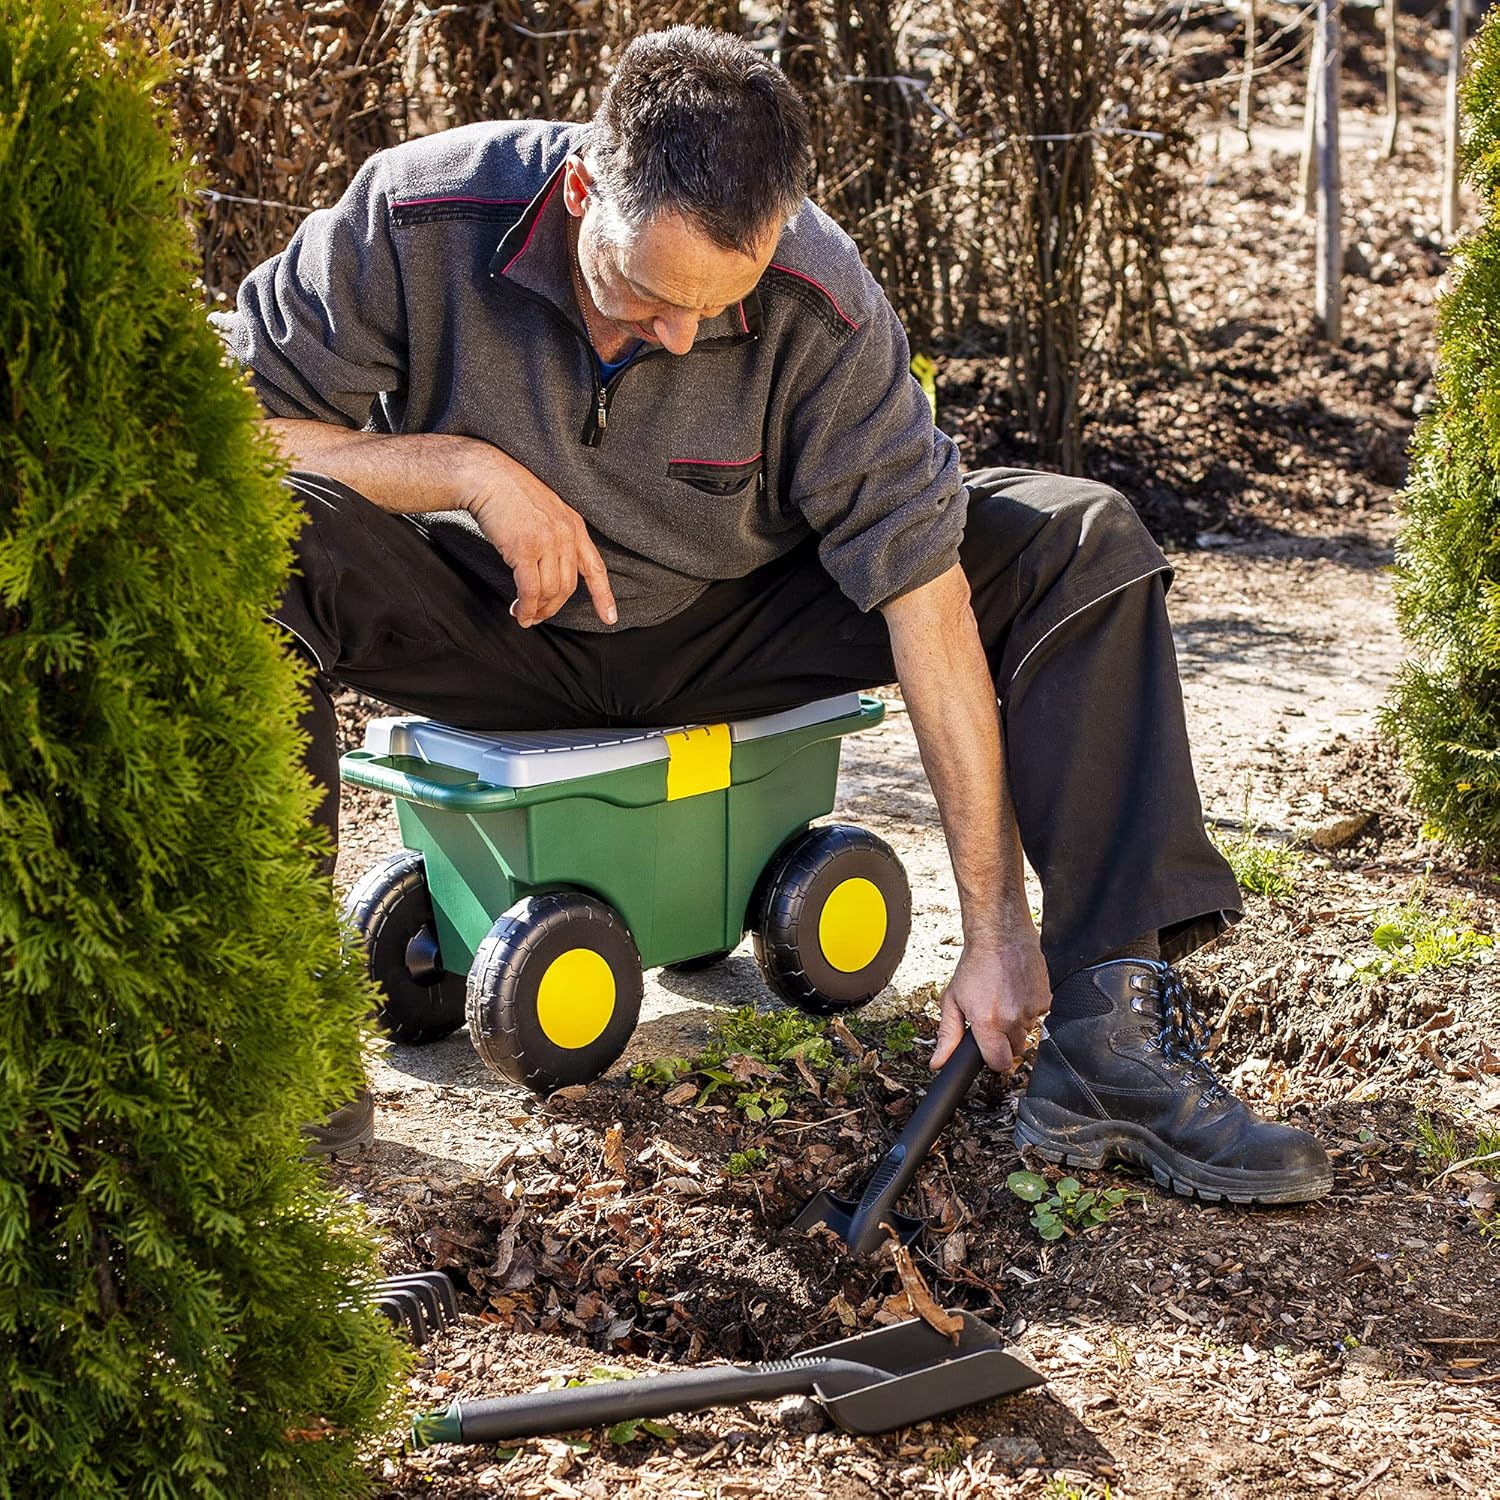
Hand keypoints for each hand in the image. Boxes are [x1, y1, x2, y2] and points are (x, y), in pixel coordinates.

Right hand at [462, 449, 616, 627]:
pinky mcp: (525, 548)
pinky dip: (525, 606)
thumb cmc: (510, 493)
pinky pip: (530, 589)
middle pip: (568, 586)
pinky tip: (519, 611)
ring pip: (550, 591)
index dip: (603, 596)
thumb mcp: (547, 511)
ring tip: (525, 615)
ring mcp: (547, 541)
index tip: (609, 618)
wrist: (487, 476)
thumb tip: (551, 569)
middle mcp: (566, 534)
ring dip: (537, 609)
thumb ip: (556, 536)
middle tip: (539, 616)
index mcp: (574, 525)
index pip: (595, 567)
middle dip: (553, 607)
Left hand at [930, 932, 1051, 1073]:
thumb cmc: (976, 965)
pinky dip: (1028, 1011)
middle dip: (1004, 1042)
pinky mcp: (1046, 1001)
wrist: (1001, 937)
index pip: (999, 1063)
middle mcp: (1012, 1018)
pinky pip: (1038, 1018)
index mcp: (988, 1021)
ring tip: (1003, 1001)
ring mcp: (1032, 1010)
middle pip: (1015, 1051)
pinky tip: (1016, 994)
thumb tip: (939, 1062)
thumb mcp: (952, 1000)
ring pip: (1026, 1034)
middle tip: (993, 1019)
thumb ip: (948, 1035)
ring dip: (1016, 1025)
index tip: (988, 1050)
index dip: (992, 1059)